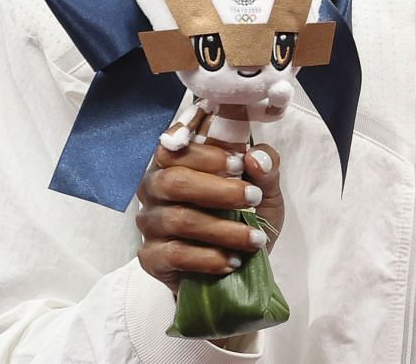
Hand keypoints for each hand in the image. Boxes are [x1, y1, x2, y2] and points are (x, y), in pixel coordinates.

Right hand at [135, 141, 283, 292]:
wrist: (237, 269)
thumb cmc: (244, 217)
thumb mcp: (264, 188)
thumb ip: (265, 165)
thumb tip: (255, 157)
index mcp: (176, 162)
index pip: (173, 145)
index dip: (204, 153)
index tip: (239, 164)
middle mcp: (155, 188)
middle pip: (172, 180)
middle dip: (218, 190)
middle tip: (253, 198)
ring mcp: (150, 223)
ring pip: (178, 219)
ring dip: (223, 230)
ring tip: (254, 238)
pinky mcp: (151, 257)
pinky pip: (175, 255)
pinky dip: (209, 258)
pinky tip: (232, 260)